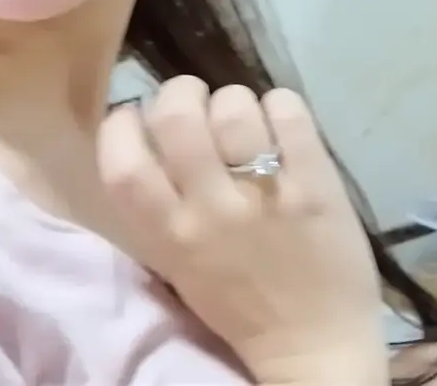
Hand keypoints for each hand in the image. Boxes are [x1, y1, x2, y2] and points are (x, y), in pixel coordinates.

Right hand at [99, 77, 386, 385]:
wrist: (313, 343)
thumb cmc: (241, 304)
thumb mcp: (179, 263)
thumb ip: (162, 206)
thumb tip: (148, 136)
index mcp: (168, 235)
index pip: (121, 161)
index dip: (124, 124)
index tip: (140, 118)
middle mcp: (210, 210)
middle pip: (176, 115)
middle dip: (182, 94)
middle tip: (197, 104)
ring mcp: (264, 193)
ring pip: (234, 104)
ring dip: (236, 102)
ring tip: (247, 121)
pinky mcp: (315, 182)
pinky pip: (288, 110)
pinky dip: (282, 106)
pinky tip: (282, 124)